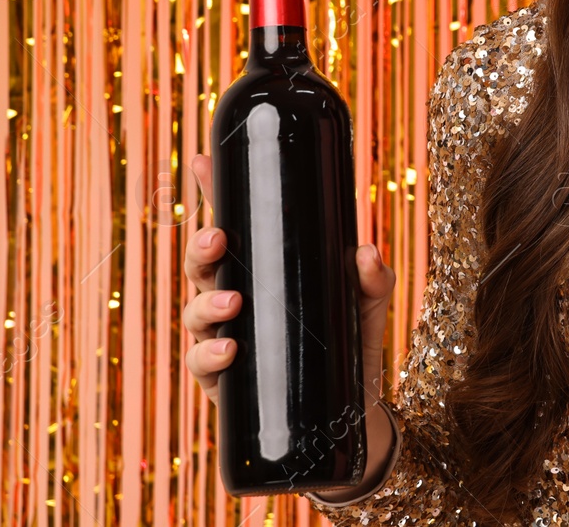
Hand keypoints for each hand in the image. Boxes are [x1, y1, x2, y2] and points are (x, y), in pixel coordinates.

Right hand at [181, 153, 397, 407]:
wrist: (353, 406)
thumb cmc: (352, 342)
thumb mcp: (368, 302)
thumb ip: (373, 276)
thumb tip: (366, 252)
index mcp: (264, 270)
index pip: (234, 226)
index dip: (214, 193)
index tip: (205, 162)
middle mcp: (236, 298)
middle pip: (203, 266)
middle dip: (201, 248)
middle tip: (218, 239)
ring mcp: (225, 337)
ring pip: (195, 311)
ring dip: (207, 302)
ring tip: (234, 302)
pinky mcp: (223, 381)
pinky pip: (203, 363)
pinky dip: (211, 354)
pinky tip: (230, 350)